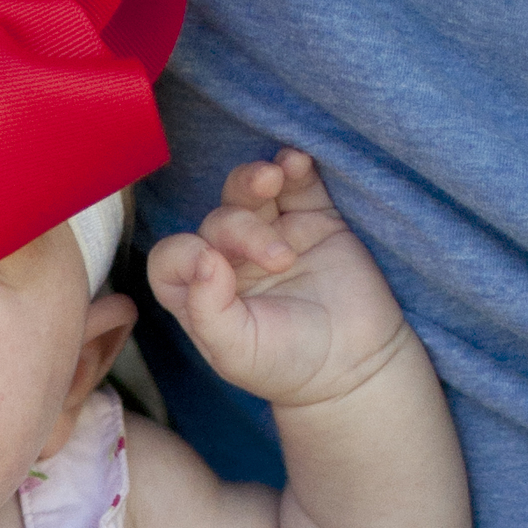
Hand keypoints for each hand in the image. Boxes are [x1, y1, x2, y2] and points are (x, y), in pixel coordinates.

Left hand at [147, 149, 410, 409]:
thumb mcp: (236, 352)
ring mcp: (272, 233)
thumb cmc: (287, 364)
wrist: (355, 365)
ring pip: (250, 192)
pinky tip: (295, 162)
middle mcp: (231, 258)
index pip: (172, 258)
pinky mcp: (314, 219)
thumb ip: (208, 312)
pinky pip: (298, 183)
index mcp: (201, 292)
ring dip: (255, 179)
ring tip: (272, 178)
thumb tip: (204, 258)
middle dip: (240, 228)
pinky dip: (295, 167)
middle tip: (280, 258)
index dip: (183, 254)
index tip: (213, 265)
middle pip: (217, 220)